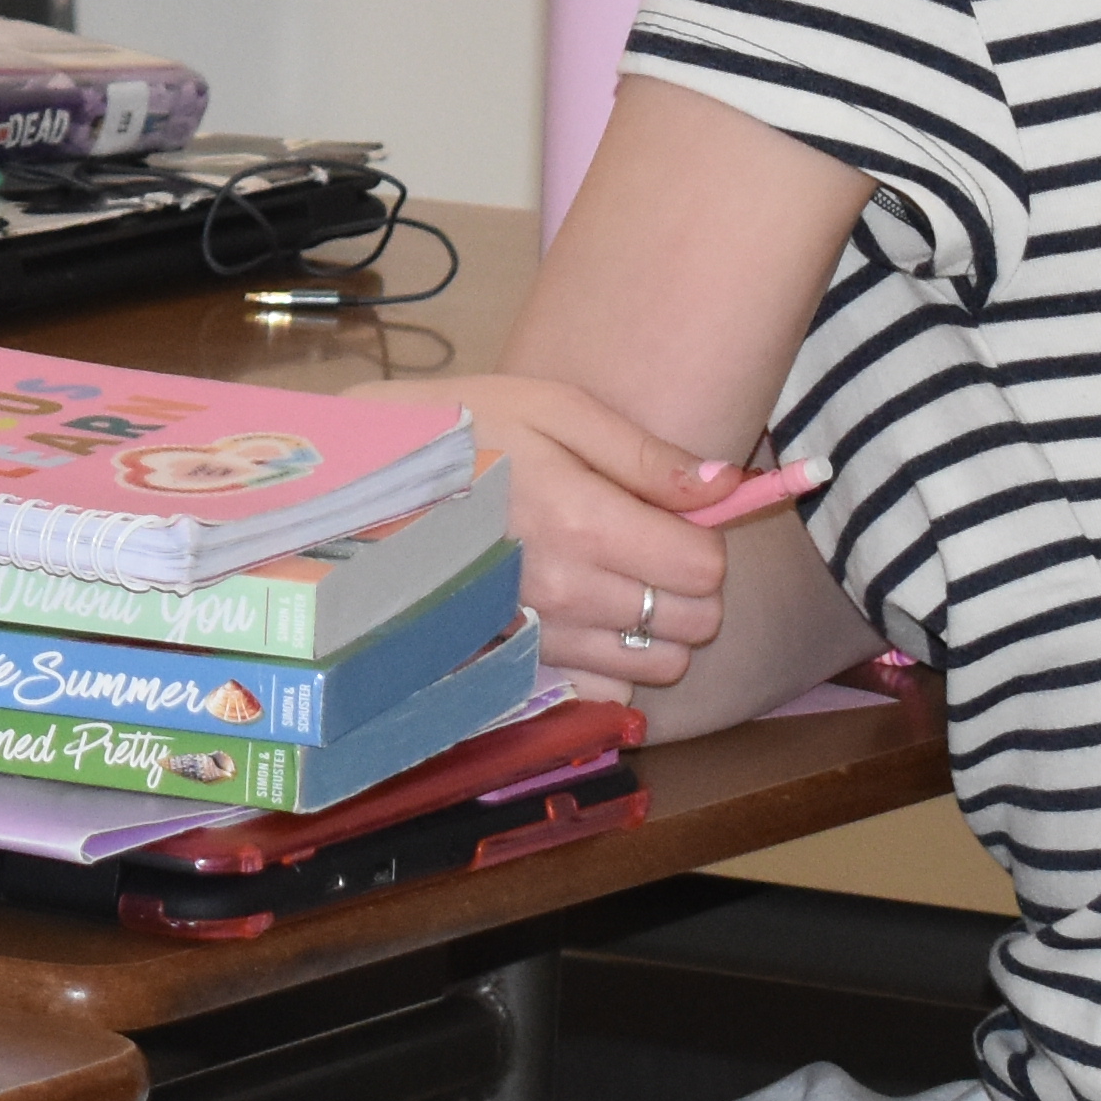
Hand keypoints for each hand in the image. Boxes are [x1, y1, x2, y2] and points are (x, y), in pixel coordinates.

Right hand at [455, 372, 803, 701]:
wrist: (372, 481)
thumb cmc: (469, 430)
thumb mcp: (557, 410)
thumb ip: (646, 455)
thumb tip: (728, 485)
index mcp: (586, 523)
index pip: (704, 568)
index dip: (704, 541)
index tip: (675, 519)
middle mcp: (569, 593)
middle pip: (693, 624)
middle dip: (689, 587)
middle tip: (651, 549)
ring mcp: (542, 635)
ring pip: (658, 665)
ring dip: (656, 628)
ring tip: (618, 582)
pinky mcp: (518, 661)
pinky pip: (604, 691)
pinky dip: (612, 664)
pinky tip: (588, 621)